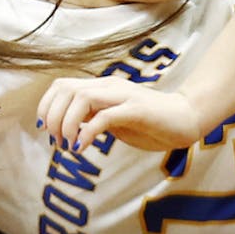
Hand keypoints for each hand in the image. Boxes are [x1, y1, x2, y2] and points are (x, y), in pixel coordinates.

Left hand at [37, 77, 207, 152]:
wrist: (187, 119)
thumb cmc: (152, 123)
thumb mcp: (116, 121)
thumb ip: (94, 118)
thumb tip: (70, 128)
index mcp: (103, 88)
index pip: (62, 85)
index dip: (47, 106)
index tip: (46, 129)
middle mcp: (110, 87)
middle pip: (66, 89)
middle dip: (53, 116)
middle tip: (57, 141)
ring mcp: (123, 96)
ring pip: (81, 98)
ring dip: (67, 123)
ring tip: (69, 145)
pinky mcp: (137, 110)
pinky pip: (104, 117)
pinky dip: (87, 133)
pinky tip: (83, 148)